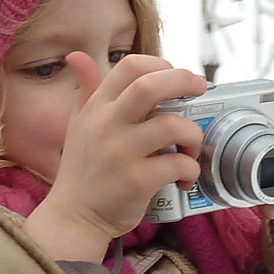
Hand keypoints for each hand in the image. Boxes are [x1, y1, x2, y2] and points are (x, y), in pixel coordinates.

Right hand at [24, 54, 207, 262]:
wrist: (74, 218)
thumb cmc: (82, 171)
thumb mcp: (77, 125)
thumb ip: (84, 90)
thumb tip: (78, 56)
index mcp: (97, 108)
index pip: (130, 67)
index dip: (160, 64)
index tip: (175, 75)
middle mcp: (108, 125)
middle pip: (151, 86)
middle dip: (184, 81)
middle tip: (200, 89)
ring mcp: (122, 153)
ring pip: (174, 126)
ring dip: (194, 135)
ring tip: (191, 149)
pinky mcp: (137, 181)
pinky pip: (178, 164)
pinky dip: (191, 170)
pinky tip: (185, 178)